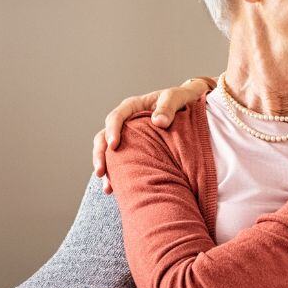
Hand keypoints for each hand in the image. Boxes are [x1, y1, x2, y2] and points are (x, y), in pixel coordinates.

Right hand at [91, 77, 212, 193]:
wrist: (187, 105)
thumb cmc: (180, 99)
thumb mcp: (176, 97)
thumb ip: (168, 106)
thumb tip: (159, 122)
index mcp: (132, 106)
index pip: (116, 117)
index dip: (112, 131)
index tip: (114, 145)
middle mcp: (126, 122)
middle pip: (104, 136)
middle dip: (100, 154)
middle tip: (101, 171)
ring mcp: (127, 136)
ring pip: (108, 152)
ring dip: (105, 168)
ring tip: (108, 187)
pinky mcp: (132, 149)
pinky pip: (119, 161)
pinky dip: (116, 174)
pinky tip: (114, 189)